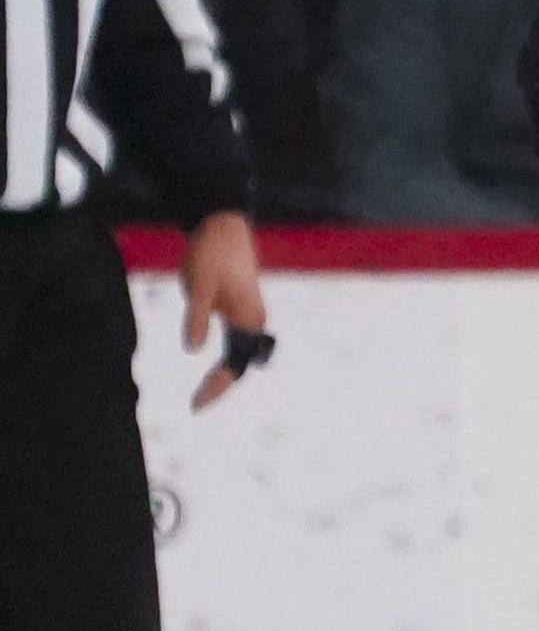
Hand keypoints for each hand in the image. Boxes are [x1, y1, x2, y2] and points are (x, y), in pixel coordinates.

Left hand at [181, 211, 269, 410]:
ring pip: (242, 353)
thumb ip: (196, 318)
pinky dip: (226, 359)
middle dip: (223, 385)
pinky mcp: (241, 308)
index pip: (237, 365)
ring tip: (204, 391)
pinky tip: (211, 364)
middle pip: (243, 363)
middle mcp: (254, 320)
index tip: (195, 405)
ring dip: (226, 373)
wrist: (224, 224)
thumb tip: (193, 350)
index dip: (218, 387)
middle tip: (197, 405)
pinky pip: (238, 342)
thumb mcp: (199, 286)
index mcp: (249, 318)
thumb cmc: (211, 253)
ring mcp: (249, 314)